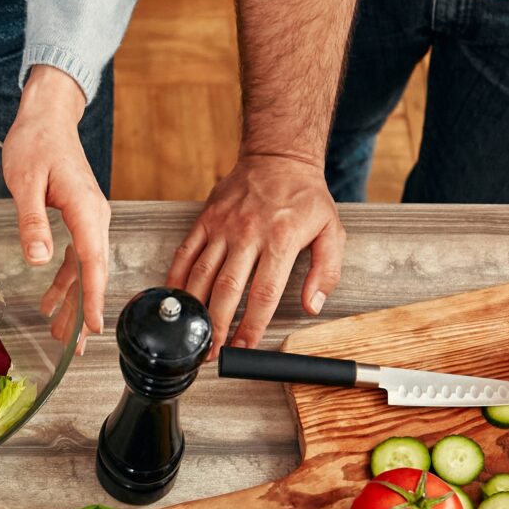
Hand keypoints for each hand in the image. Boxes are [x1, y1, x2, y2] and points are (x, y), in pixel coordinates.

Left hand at [7, 66, 107, 350]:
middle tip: (76, 348)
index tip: (93, 328)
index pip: (93, 263)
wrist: (47, 117)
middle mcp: (94, 217)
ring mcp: (89, 218)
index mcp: (86, 210)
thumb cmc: (35, 143)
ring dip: (74, 301)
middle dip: (85, 311)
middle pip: (93, 272)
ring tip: (61, 333)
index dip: (93, 298)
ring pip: (85, 269)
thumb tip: (39, 258)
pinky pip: (77, 256)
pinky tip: (53, 301)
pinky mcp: (79, 217)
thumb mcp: (25, 181)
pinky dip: (66, 281)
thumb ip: (32, 221)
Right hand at [169, 153, 342, 352]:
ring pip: (202, 274)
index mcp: (280, 241)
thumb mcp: (331, 232)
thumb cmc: (305, 197)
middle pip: (227, 289)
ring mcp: (223, 227)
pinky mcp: (206, 220)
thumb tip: (313, 305)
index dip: (252, 325)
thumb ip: (326, 271)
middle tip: (212, 351)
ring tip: (195, 334)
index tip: (244, 346)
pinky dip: (176, 277)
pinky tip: (176, 298)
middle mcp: (248, 234)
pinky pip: (185, 252)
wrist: (279, 158)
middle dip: (218, 325)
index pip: (263, 293)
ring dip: (196, 308)